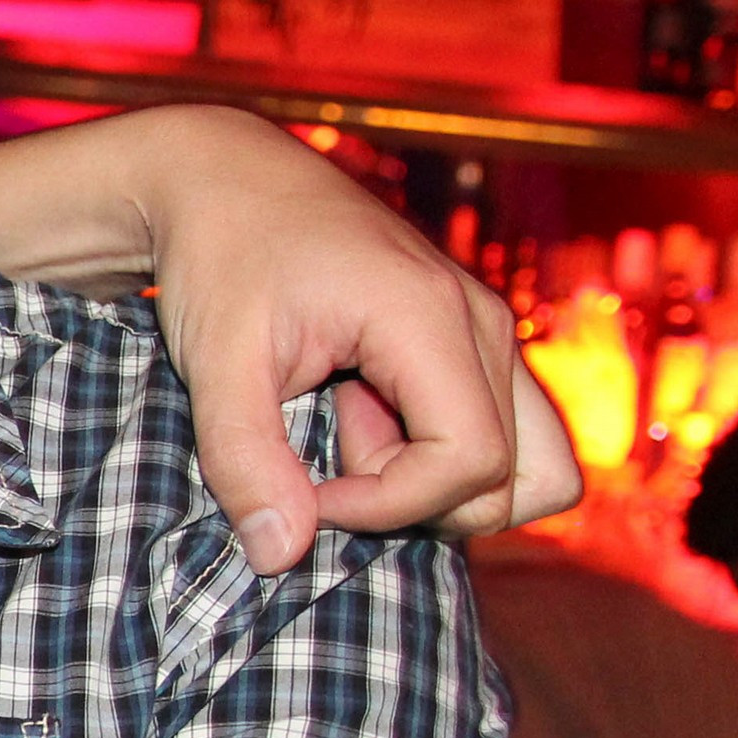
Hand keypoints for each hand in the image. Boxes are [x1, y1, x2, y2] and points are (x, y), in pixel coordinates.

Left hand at [125, 105, 580, 570]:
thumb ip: (245, 463)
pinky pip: (489, 433)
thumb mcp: (216, 365)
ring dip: (431, 477)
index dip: (389, 505)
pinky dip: (427, 450)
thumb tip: (280, 557)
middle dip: (418, 496)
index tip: (305, 487)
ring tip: (342, 421)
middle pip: (519, 480)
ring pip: (522, 465)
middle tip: (328, 441)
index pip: (473, 465)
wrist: (223, 180)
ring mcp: (485, 332)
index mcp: (434, 318)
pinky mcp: (468, 345)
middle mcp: (484, 324)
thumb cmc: (219, 259)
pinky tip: (352, 404)